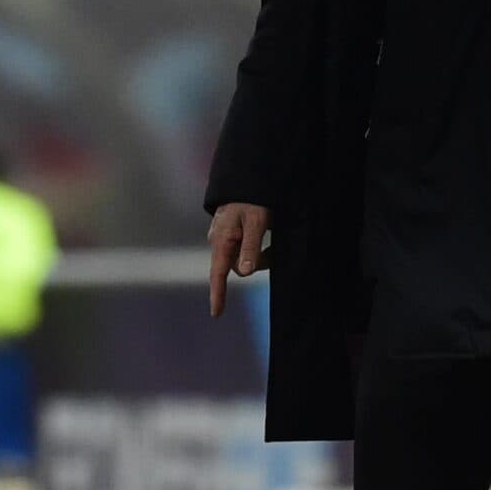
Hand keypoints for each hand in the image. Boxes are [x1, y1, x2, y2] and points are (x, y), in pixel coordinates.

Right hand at [207, 202, 269, 316]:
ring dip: (262, 254)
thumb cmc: (252, 197)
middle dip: (258, 264)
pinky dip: (259, 247)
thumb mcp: (256, 221)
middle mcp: (219, 241)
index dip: (218, 294)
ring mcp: (225, 237)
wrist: (248, 175)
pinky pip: (247, 249)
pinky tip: (267, 231)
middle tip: (274, 248)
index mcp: (221, 240)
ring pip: (245, 258)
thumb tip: (244, 272)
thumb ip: (250, 246)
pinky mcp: (233, 233)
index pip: (217, 273)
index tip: (216, 314)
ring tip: (272, 231)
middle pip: (239, 266)